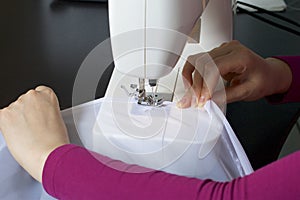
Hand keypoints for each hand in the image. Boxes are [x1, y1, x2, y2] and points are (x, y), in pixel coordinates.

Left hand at [0, 86, 69, 181]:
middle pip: (25, 101)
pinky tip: (18, 136)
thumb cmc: (56, 142)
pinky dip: (7, 127)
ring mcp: (17, 105)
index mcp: (48, 95)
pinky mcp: (4, 116)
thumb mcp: (58, 120)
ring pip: (13, 110)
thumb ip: (46, 111)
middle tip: (33, 127)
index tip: (39, 114)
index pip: (39, 93)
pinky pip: (2, 119)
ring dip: (16, 120)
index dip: (38, 106)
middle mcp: (32, 96)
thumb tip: (37, 116)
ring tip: (27, 135)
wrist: (48, 154)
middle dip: (26, 113)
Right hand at [177, 40, 291, 107]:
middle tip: (193, 101)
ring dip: (190, 78)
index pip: (214, 67)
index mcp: (241, 56)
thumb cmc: (263, 80)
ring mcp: (221, 49)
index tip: (202, 100)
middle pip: (202, 63)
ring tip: (190, 93)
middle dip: (195, 84)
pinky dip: (192, 73)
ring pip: (196, 60)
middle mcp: (229, 49)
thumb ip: (226, 96)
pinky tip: (191, 84)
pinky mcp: (216, 53)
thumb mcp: (248, 92)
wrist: (268, 73)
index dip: (205, 85)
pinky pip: (198, 60)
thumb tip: (208, 101)